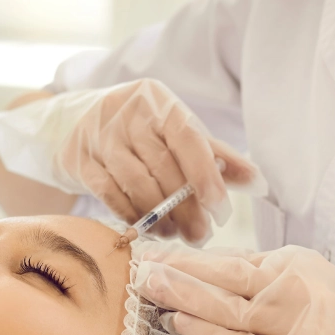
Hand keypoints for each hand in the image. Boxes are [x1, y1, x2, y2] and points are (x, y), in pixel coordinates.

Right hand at [0, 79, 265, 242]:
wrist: (74, 122)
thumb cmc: (140, 131)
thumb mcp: (175, 132)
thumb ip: (214, 155)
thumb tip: (260, 182)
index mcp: (157, 100)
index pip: (187, 136)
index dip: (206, 174)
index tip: (220, 208)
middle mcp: (126, 112)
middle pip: (163, 166)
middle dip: (186, 206)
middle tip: (201, 235)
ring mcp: (98, 135)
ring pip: (136, 183)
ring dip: (160, 217)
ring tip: (177, 234)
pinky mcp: (78, 159)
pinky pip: (109, 195)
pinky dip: (132, 216)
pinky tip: (148, 229)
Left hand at [133, 244, 334, 334]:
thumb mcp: (312, 299)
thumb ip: (269, 287)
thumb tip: (211, 278)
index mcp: (301, 263)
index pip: (234, 258)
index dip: (190, 257)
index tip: (157, 253)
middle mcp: (299, 285)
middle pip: (225, 273)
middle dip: (177, 266)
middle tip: (138, 260)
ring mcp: (298, 321)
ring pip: (226, 304)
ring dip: (181, 293)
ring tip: (147, 285)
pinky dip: (205, 332)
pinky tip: (176, 323)